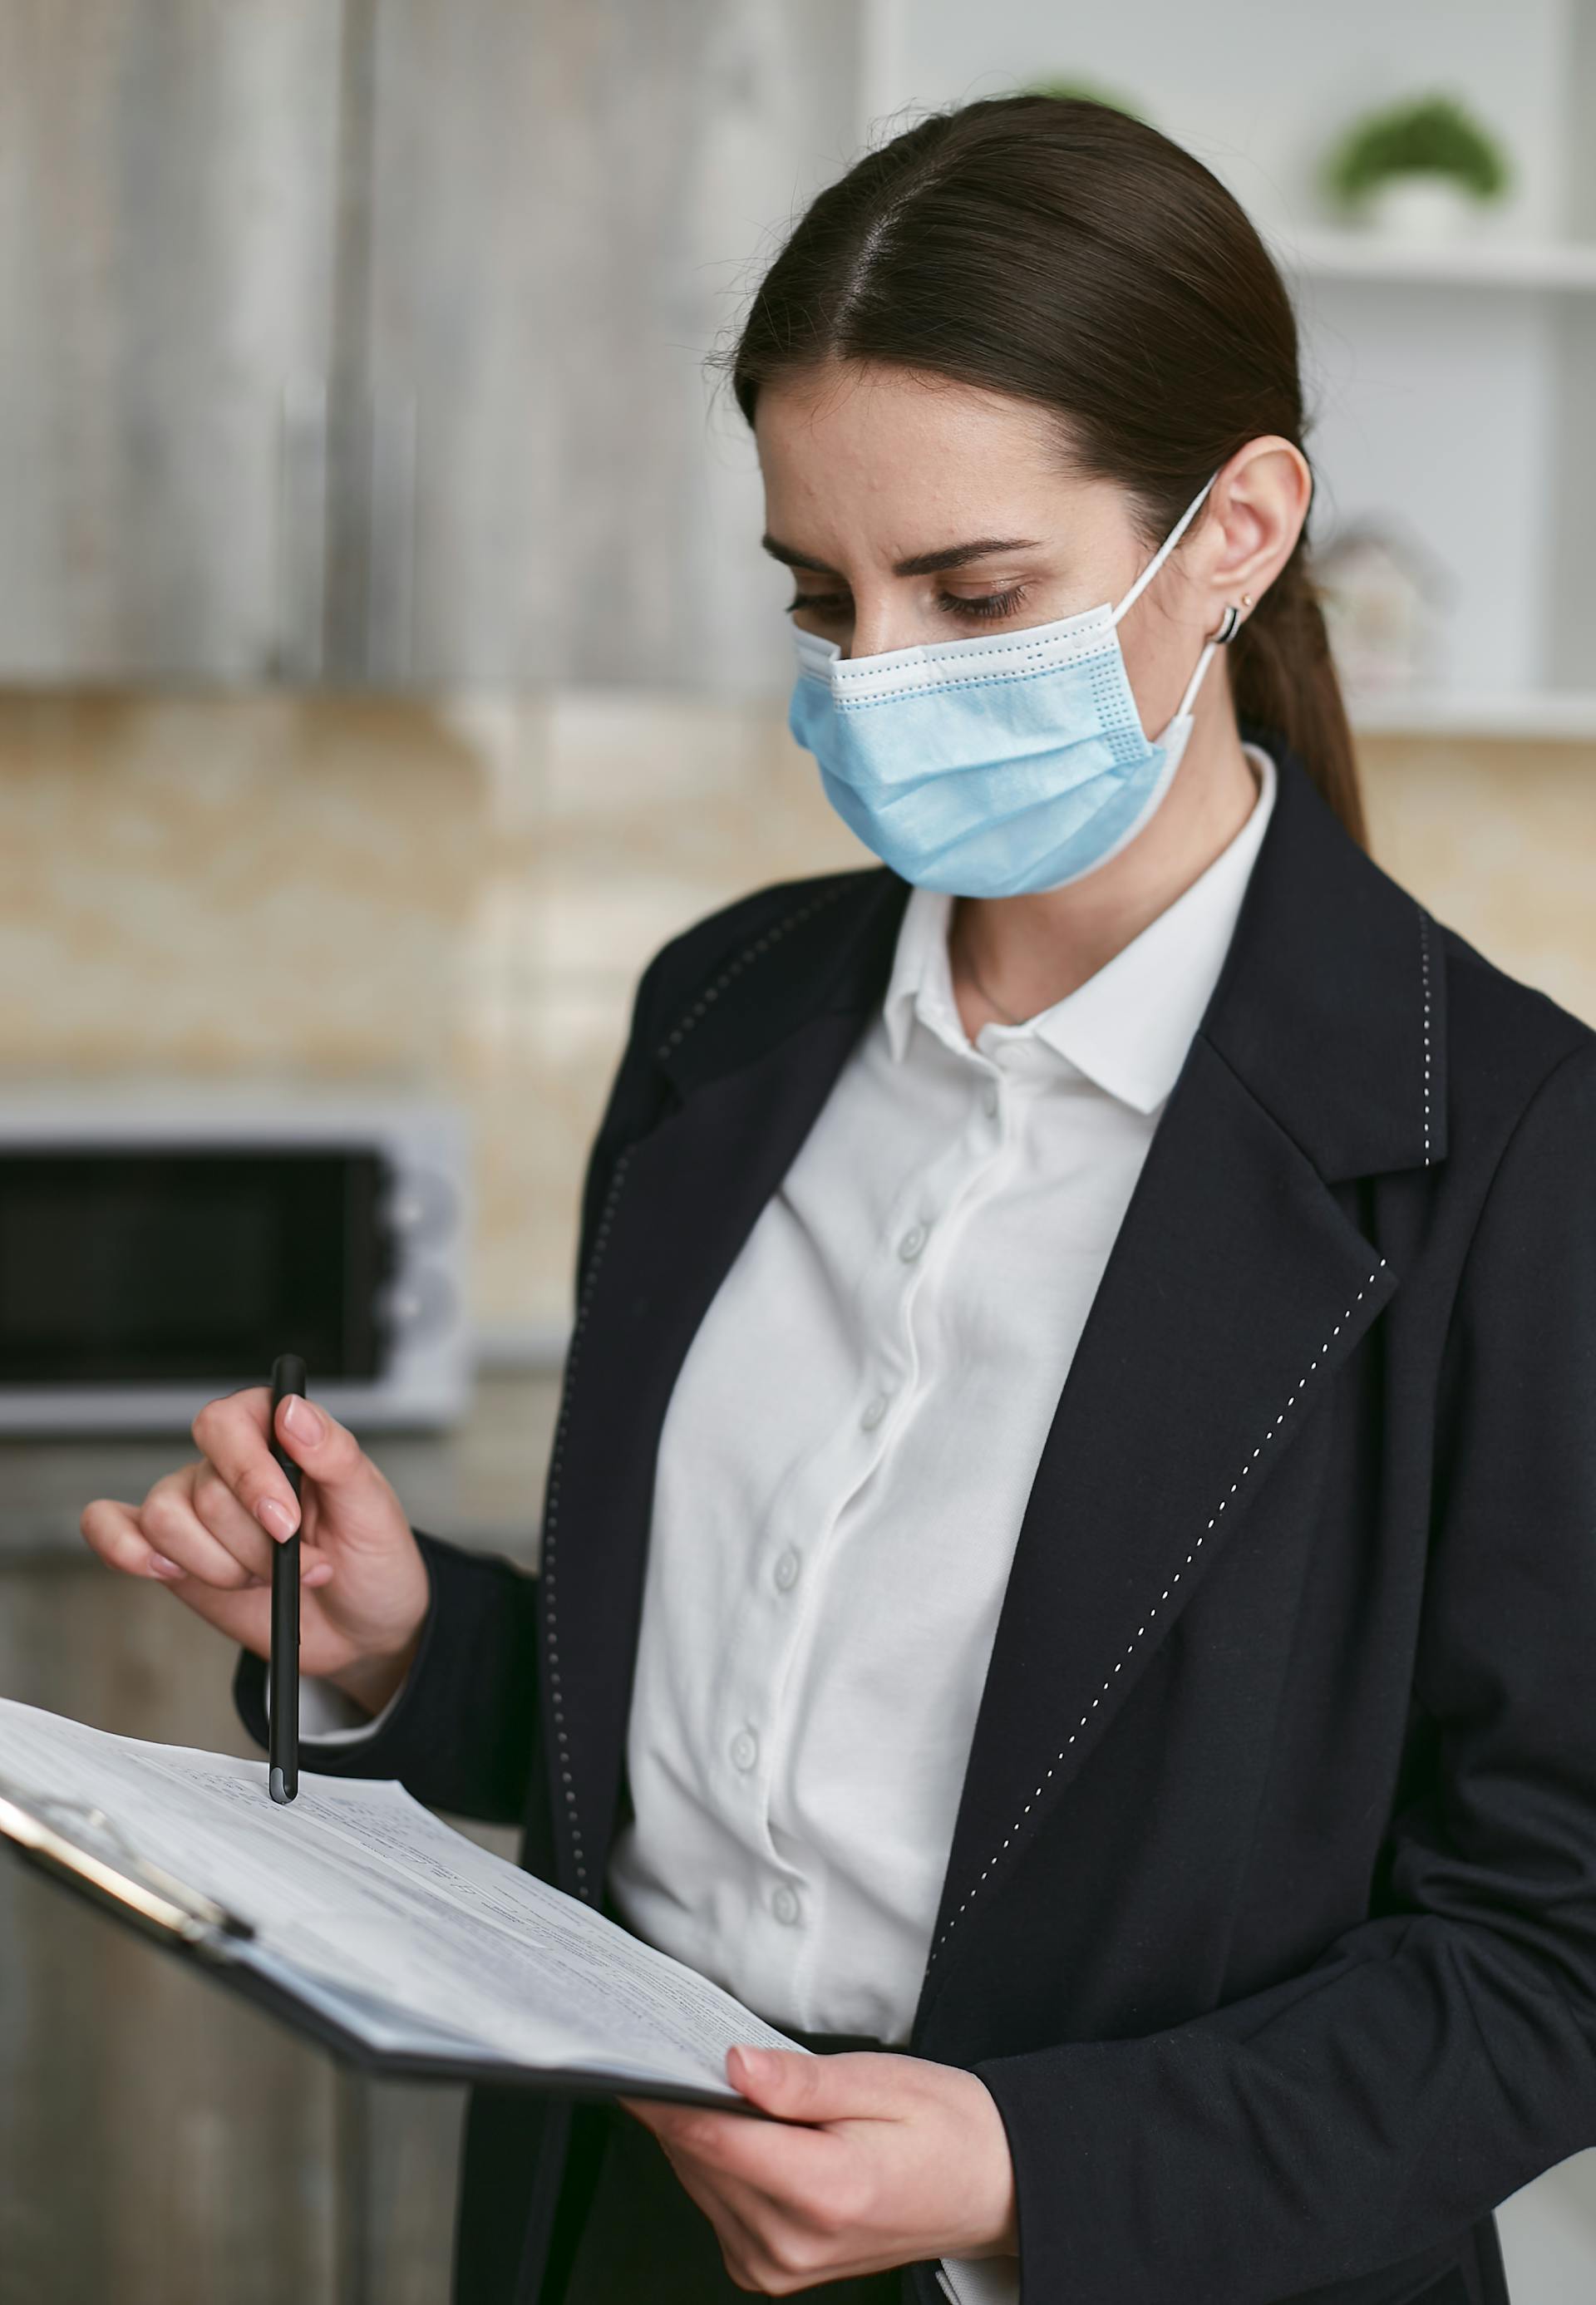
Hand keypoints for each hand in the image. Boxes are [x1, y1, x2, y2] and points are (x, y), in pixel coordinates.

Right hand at [79, 1386, 429, 1714]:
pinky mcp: (173, 1553)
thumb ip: (334, 1454)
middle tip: (302, 1567)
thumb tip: (291, 1410)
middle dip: (254, 1546)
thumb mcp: (371, 1506)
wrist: (362, 1626)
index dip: (248, 1474)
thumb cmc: (372, 1557)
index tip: (286, 1524)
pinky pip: (111, 1528)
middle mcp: (229, 1464)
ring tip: (266, 1581)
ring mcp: (195, 1508)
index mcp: (277, 1434)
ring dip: (221, 1567)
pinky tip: (166, 1570)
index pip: (225, 1423)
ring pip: (165, 1521)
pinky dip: (125, 1549)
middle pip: (201, 1491)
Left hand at [620, 2047, 1017, 2292]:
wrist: (989, 2187)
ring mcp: (781, 2266)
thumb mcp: (880, 2081)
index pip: (712, 2139)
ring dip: (702, 2133)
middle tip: (696, 2048)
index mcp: (825, 2191)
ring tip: (743, 2091)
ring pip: (699, 2183)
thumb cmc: (945, 2129)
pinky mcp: (774, 2271)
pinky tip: (753, 2132)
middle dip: (686, 2102)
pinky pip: (716, 2207)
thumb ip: (800, 2081)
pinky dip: (719, 2164)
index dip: (665, 2092)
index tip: (636, 2054)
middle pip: (697, 2160)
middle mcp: (794, 2242)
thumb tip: (731, 2066)